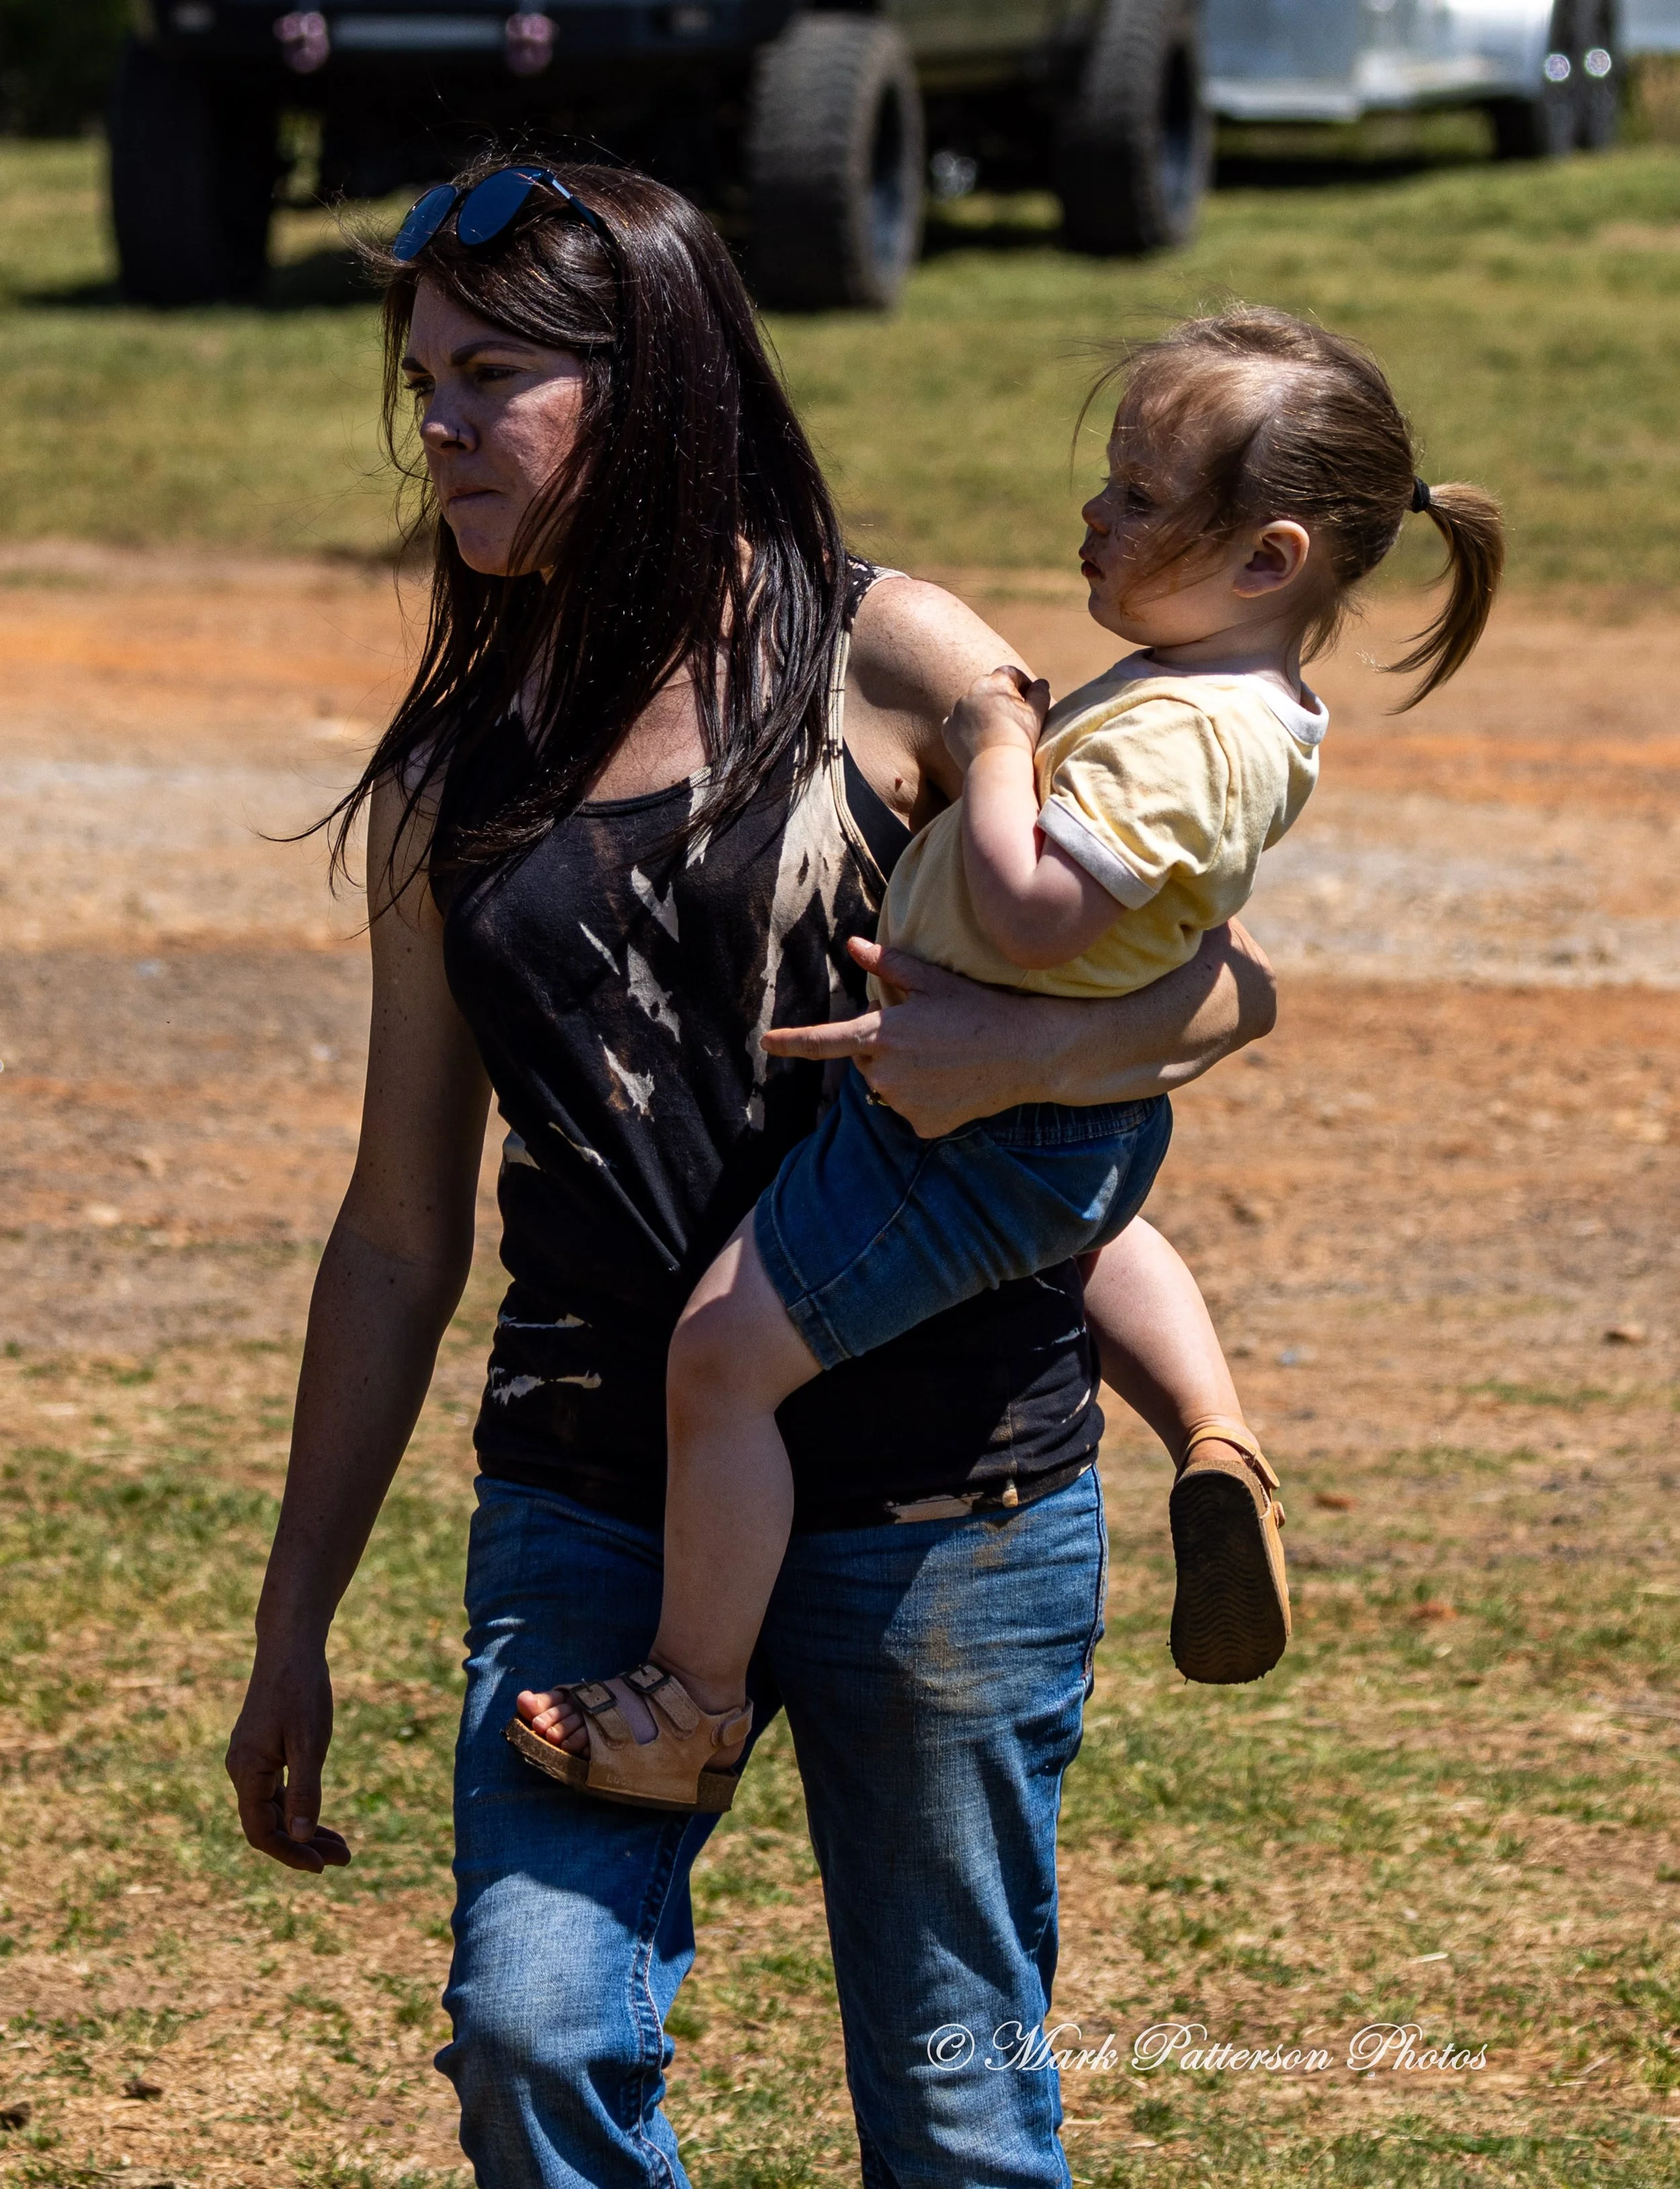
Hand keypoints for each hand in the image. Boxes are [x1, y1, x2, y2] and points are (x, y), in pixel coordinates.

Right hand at [225, 1645, 351, 1874]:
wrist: (290, 1646)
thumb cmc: (301, 1690)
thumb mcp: (309, 1742)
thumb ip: (305, 1790)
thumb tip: (301, 1836)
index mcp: (246, 1771)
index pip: (262, 1831)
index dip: (291, 1853)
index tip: (324, 1866)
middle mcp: (241, 1769)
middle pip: (268, 1824)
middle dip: (304, 1845)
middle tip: (345, 1859)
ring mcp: (250, 1759)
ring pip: (274, 1809)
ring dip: (305, 1829)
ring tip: (342, 1846)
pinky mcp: (261, 1750)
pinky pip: (276, 1790)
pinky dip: (299, 1806)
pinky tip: (320, 1817)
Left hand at [761, 937, 1045, 1136]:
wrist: (1026, 1053)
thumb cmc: (978, 1008)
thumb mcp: (933, 980)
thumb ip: (887, 966)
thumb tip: (853, 946)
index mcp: (882, 1034)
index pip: (823, 1041)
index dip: (792, 1042)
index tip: (767, 1043)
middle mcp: (886, 1073)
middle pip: (863, 1059)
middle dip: (882, 1045)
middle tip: (923, 1031)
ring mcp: (904, 1103)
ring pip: (885, 1085)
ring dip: (901, 1072)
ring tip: (941, 1056)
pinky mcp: (923, 1125)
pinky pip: (908, 1109)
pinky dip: (923, 1097)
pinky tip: (951, 1081)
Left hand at [942, 665, 1049, 773]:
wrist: (996, 766)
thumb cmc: (1020, 738)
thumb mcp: (1036, 713)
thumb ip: (1040, 694)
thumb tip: (1041, 683)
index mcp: (995, 682)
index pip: (1010, 673)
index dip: (1022, 683)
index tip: (1028, 697)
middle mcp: (973, 690)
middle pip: (989, 685)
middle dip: (1000, 695)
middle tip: (1012, 714)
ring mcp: (958, 709)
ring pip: (972, 703)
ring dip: (982, 709)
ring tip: (996, 729)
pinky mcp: (948, 728)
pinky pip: (957, 721)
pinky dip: (966, 725)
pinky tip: (978, 737)